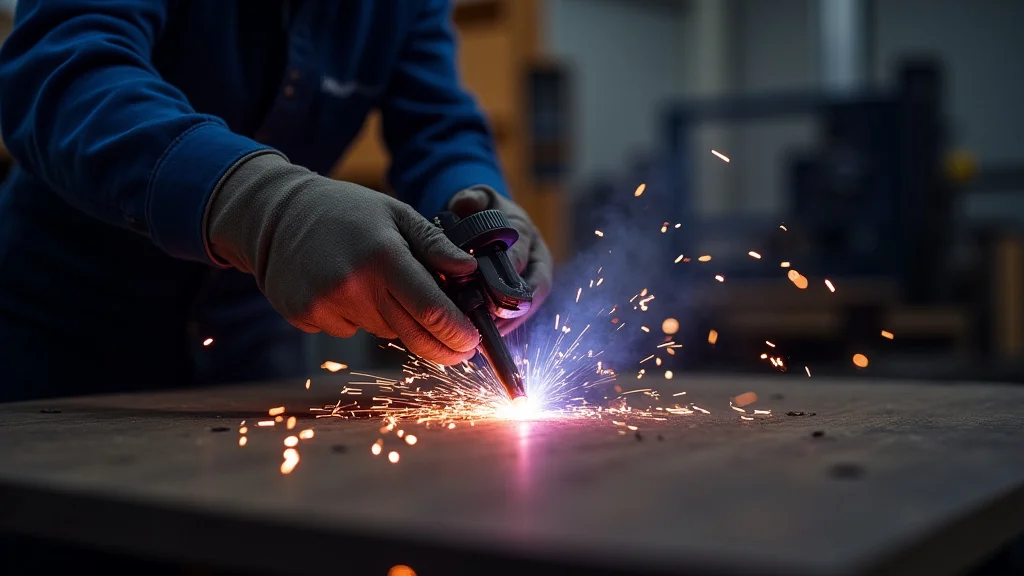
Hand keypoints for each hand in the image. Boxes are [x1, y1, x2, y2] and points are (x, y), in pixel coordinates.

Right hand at [206, 153, 479, 364]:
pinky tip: (344, 286)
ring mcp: (325, 304)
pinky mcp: (305, 316)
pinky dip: (356, 316)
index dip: (458, 333)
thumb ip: (435, 245)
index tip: (473, 343)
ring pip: (382, 331)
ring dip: (393, 318)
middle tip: (458, 349)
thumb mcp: (397, 214)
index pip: (431, 309)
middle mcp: (353, 285)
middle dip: (440, 346)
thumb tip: (470, 270)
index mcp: (383, 256)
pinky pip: (349, 330)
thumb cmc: (346, 211)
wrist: (277, 214)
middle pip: (411, 334)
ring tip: (375, 281)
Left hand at [448, 187, 552, 333]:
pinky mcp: (525, 294)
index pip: (520, 256)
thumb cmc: (482, 210)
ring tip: (487, 338)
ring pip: (530, 306)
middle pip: (533, 288)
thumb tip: (467, 203)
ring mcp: (533, 277)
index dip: (506, 277)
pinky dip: (505, 327)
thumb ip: (470, 199)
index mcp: (524, 232)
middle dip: (511, 308)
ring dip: (510, 323)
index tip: (488, 293)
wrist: (488, 218)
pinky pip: (521, 314)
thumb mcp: (475, 198)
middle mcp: (535, 256)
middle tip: (489, 323)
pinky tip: (486, 339)